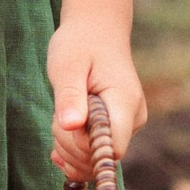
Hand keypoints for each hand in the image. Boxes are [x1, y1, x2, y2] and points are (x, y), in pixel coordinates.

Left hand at [46, 19, 145, 183]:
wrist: (96, 31)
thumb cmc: (80, 44)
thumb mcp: (67, 65)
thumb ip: (69, 96)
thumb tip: (71, 126)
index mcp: (125, 102)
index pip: (111, 148)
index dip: (82, 146)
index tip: (64, 123)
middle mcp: (133, 118)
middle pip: (100, 156)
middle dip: (69, 145)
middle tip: (56, 115)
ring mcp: (128, 125)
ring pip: (95, 157)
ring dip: (69, 147)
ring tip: (59, 117)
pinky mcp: (118, 128)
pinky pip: (96, 153)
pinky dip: (74, 153)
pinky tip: (57, 147)